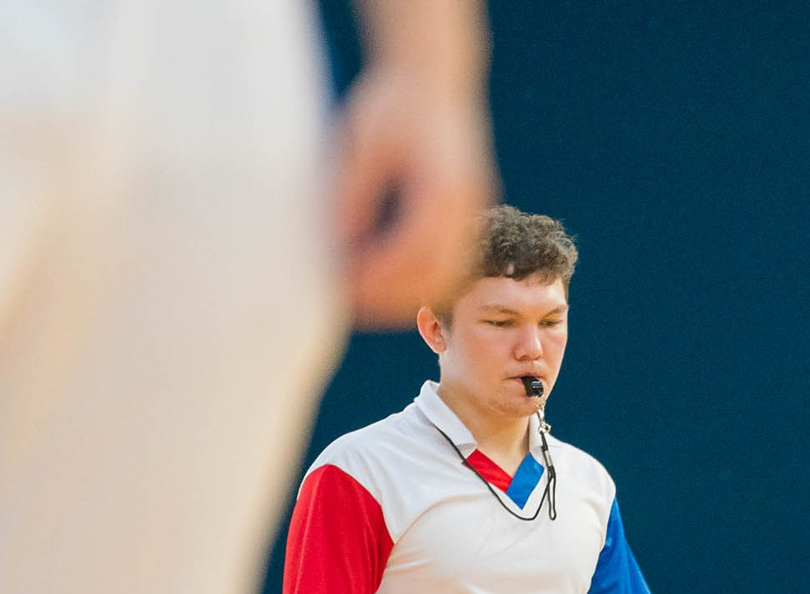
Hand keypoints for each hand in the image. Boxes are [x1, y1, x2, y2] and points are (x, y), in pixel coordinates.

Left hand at [333, 67, 495, 326]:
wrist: (433, 74)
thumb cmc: (394, 100)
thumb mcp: (364, 141)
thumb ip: (353, 193)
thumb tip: (338, 245)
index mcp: (445, 186)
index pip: (416, 251)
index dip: (380, 278)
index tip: (344, 285)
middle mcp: (466, 204)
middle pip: (437, 276)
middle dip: (392, 298)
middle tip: (348, 301)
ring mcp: (471, 212)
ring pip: (446, 278)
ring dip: (405, 295)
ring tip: (361, 293)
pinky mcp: (464, 215)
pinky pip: (447, 264)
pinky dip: (416, 279)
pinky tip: (380, 274)